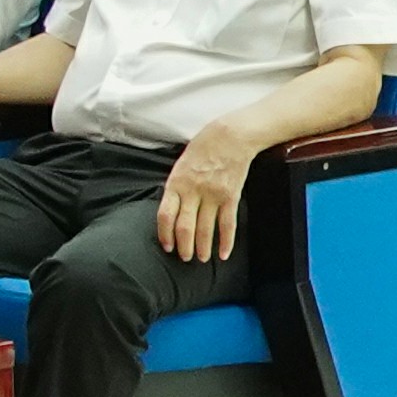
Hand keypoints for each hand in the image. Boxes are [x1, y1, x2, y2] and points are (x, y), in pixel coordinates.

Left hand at [156, 120, 254, 261]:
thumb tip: (172, 207)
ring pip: (206, 229)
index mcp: (176, 183)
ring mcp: (213, 195)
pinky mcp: (231, 197)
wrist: (230, 136)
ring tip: (200, 260)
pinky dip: (226, 242)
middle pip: (185, 226)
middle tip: (183, 258)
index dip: (164, 234)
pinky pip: (228, 224)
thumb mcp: (180, 164)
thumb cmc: (203, 147)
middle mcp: (193, 191)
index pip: (165, 215)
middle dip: (183, 246)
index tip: (166, 245)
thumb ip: (176, 187)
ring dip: (203, 248)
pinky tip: (224, 254)